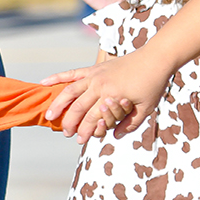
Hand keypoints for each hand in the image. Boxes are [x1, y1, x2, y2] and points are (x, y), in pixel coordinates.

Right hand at [43, 48, 173, 142]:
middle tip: (66, 133)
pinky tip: (44, 82)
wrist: (155, 58)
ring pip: (70, 91)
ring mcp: (95, 75)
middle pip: (78, 107)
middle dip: (70, 122)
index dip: (85, 131)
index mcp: (112, 97)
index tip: (79, 141)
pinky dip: (57, 77)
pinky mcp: (94, 68)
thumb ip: (130, 123)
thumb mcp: (146, 108)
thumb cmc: (153, 84)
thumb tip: (114, 135)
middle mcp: (100, 86)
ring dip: (58, 104)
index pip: (93, 118)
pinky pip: (72, 73)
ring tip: (49, 115)